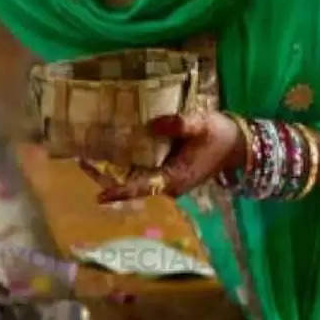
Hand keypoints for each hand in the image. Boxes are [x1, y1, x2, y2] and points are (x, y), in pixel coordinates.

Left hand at [80, 112, 243, 203]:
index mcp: (175, 178)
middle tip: (80, 160)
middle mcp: (168, 183)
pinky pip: (141, 170)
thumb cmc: (220, 135)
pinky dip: (125, 162)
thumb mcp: (202, 124)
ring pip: (135, 178)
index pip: (143, 188)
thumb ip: (179, 124)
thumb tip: (154, 124)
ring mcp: (167, 178)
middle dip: (107, 176)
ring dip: (113, 170)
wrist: (238, 144)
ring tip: (85, 155)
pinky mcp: (167, 171)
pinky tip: (108, 148)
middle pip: (133, 184)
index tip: (100, 196)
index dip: (121, 192)